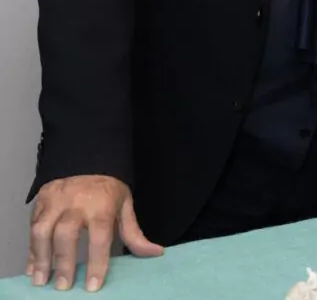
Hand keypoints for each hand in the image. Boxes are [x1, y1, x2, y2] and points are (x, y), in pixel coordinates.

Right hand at [27, 175, 162, 291]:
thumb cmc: (108, 189)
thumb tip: (156, 253)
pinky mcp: (42, 199)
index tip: (93, 286)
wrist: (89, 157)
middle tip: (64, 287)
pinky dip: (31, 248)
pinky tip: (33, 267)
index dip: (97, 262)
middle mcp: (77, 201)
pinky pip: (32, 225)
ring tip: (41, 281)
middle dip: (63, 262)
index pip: (100, 236)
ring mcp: (57, 199)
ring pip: (43, 229)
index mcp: (102, 204)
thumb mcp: (124, 206)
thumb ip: (134, 233)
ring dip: (40, 257)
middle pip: (66, 233)